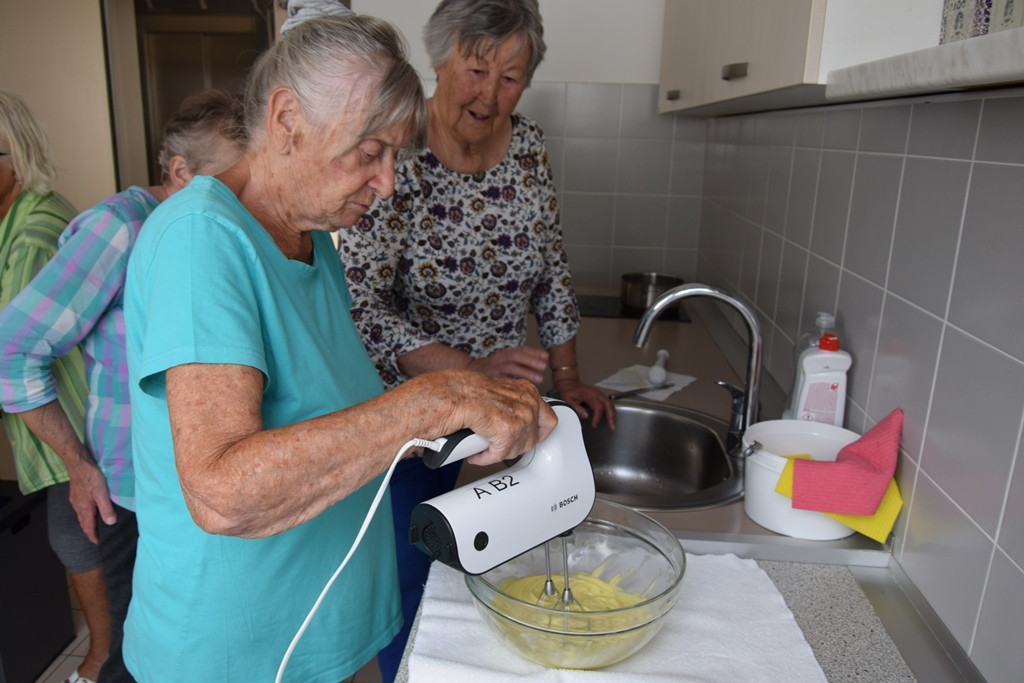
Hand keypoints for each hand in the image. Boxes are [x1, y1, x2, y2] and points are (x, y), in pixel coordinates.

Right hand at [65, 449, 115, 543]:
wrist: (77, 463)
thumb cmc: (91, 477)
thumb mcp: (102, 493)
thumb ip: (106, 508)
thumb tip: (110, 523)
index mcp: (85, 508)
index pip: (88, 526)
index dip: (92, 535)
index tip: (96, 542)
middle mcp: (78, 506)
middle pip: (83, 522)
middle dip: (88, 530)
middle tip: (94, 536)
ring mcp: (75, 499)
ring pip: (80, 514)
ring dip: (86, 521)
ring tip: (92, 525)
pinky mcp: (75, 492)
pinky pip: (79, 507)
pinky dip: (84, 513)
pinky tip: (87, 508)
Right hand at [423, 370, 557, 465]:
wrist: (448, 394)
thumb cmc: (464, 392)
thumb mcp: (499, 392)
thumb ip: (512, 405)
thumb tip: (519, 424)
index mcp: (527, 391)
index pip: (548, 420)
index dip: (536, 435)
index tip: (526, 440)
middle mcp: (528, 402)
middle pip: (532, 440)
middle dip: (513, 446)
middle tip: (497, 445)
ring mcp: (520, 416)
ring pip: (516, 450)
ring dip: (498, 452)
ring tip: (484, 447)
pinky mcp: (507, 431)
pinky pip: (500, 455)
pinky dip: (486, 457)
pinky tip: (477, 453)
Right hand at [468, 346, 548, 383]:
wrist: (469, 372)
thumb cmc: (491, 370)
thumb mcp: (504, 362)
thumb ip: (519, 363)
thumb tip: (538, 366)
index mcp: (504, 353)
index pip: (520, 350)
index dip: (534, 352)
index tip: (545, 356)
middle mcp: (499, 358)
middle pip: (516, 355)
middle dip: (531, 360)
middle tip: (543, 366)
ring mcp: (493, 367)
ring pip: (511, 367)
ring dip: (526, 371)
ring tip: (538, 378)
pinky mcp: (489, 377)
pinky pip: (503, 379)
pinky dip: (513, 381)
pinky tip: (523, 385)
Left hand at [554, 376, 615, 429]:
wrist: (570, 384)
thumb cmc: (570, 392)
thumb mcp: (568, 400)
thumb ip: (577, 408)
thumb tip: (586, 416)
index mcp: (589, 394)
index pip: (598, 406)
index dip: (597, 417)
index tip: (594, 425)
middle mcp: (596, 393)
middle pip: (608, 405)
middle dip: (611, 417)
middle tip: (611, 427)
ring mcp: (599, 394)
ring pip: (610, 404)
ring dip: (612, 415)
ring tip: (612, 425)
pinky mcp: (600, 397)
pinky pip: (608, 404)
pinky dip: (611, 412)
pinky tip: (610, 419)